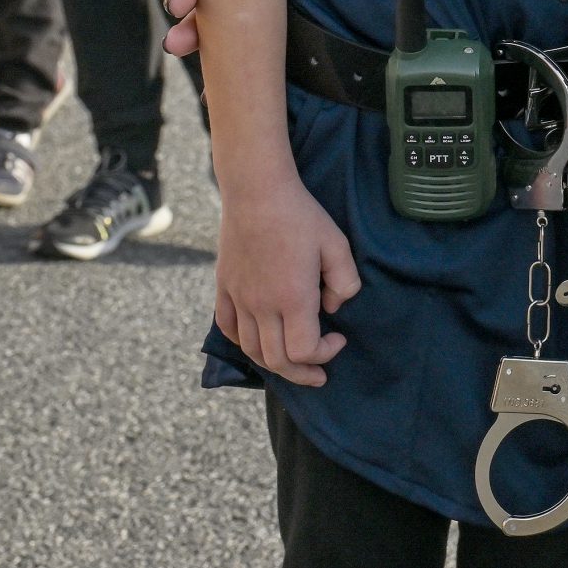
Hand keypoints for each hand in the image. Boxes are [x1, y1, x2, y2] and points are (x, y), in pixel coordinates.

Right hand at [215, 175, 360, 386]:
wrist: (257, 192)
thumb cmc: (301, 216)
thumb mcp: (337, 244)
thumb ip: (344, 282)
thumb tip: (332, 308)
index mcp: (292, 298)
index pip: (302, 351)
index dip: (323, 355)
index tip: (338, 339)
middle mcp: (262, 305)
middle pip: (275, 360)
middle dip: (301, 373)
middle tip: (319, 374)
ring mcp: (239, 298)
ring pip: (251, 349)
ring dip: (273, 363)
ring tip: (292, 363)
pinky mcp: (224, 287)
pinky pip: (228, 327)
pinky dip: (244, 343)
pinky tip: (259, 340)